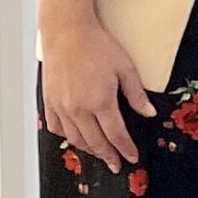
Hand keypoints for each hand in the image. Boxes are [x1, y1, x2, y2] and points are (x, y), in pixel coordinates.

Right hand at [37, 0, 153, 166]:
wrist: (67, 32)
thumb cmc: (97, 46)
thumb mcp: (126, 68)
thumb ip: (136, 95)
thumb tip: (148, 113)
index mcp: (100, 102)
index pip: (116, 135)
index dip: (125, 149)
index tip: (132, 158)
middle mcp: (78, 109)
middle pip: (95, 142)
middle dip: (108, 155)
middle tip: (116, 164)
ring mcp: (60, 106)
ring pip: (74, 138)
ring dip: (88, 149)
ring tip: (100, 153)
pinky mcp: (49, 101)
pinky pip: (56, 127)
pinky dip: (67, 137)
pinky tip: (75, 138)